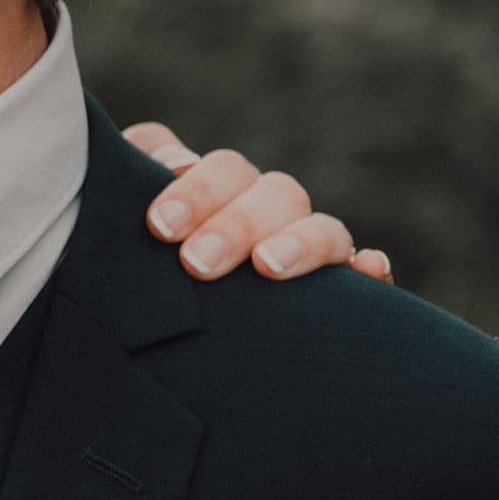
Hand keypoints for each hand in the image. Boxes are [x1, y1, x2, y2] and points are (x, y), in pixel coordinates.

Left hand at [124, 121, 392, 284]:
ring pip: (325, 230)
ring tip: (268, 266)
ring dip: (301, 243)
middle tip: (196, 263)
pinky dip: (371, 272)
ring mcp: (308, 253)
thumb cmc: (139, 269)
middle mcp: (270, 216)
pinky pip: (367, 279)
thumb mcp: (127, 224)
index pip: (225, 171)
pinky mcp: (339, 297)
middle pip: (276, 194)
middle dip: (236, 225)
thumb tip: (165, 161)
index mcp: (224, 193)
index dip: (197, 190)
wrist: (158, 338)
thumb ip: (136, 176)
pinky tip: (369, 271)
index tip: (160, 226)